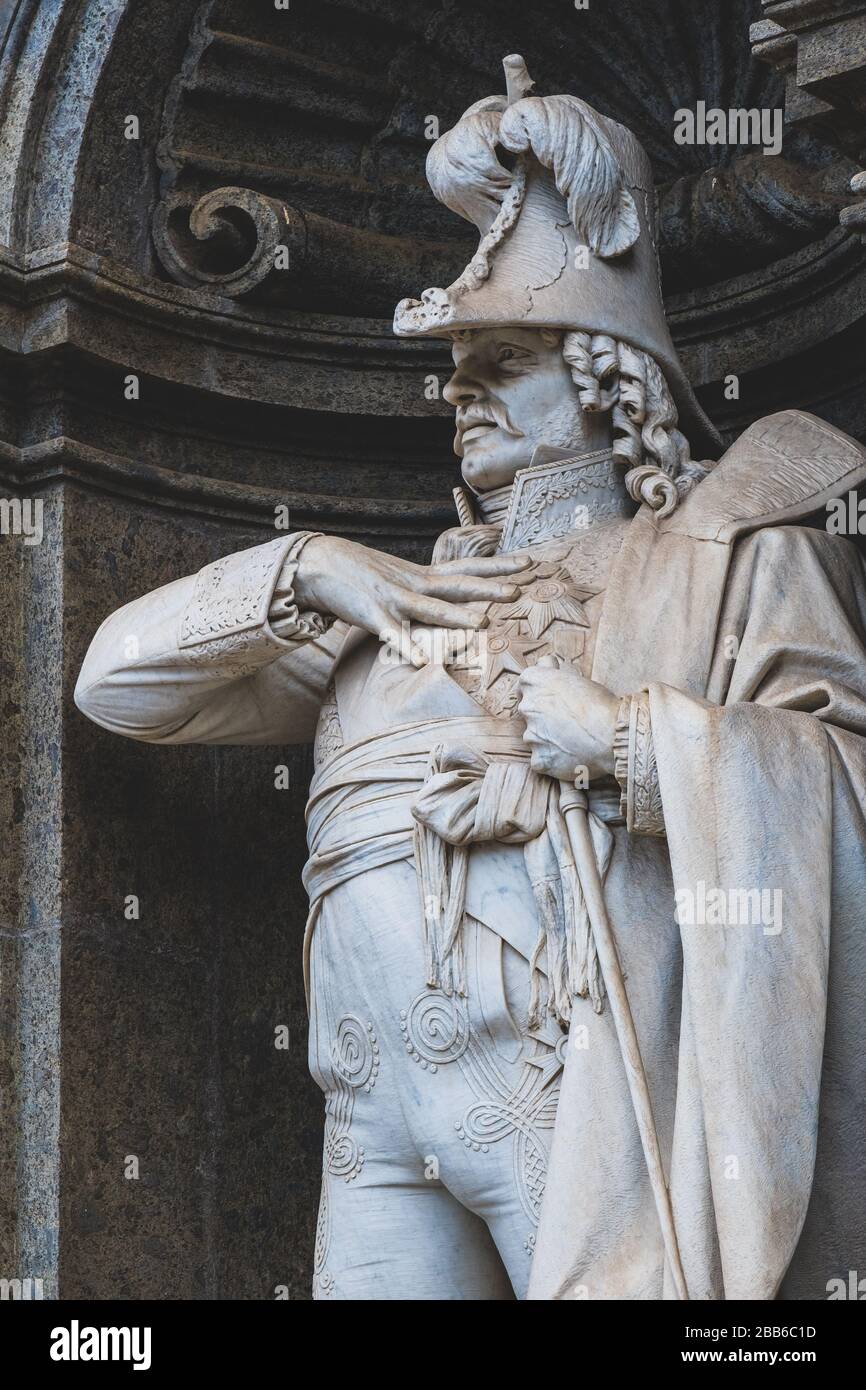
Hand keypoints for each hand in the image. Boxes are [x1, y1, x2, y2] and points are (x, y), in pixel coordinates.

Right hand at [292, 534, 531, 665]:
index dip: (498, 566)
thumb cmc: (361, 574)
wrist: (319, 563)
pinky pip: (392, 635)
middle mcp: (413, 584)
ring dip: (457, 617)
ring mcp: (394, 598)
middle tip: (521, 589)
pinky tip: (422, 661)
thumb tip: (448, 597)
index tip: (529, 563)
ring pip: (431, 610)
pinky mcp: (371, 614)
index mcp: (422, 576)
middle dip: (490, 587)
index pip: (467, 568)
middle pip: (458, 586)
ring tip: (485, 623)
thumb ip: (424, 590)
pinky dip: (406, 646)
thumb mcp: (399, 578)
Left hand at [517, 657, 619, 781]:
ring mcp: (531, 735)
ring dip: (548, 739)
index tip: (548, 695)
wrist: (613, 736)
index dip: (537, 689)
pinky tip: (571, 756)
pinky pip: (540, 760)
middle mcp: (528, 707)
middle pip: (529, 710)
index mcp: (536, 681)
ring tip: (574, 741)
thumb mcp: (579, 679)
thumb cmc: (601, 704)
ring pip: (534, 736)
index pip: (525, 682)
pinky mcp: (539, 760)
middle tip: (567, 721)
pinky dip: (552, 759)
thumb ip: (555, 673)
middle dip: (543, 715)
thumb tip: (546, 663)